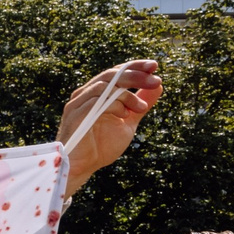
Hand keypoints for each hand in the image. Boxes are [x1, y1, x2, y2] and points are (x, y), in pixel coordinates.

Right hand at [59, 60, 159, 193]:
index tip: (155, 66)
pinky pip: (97, 101)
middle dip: (136, 75)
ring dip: (128, 94)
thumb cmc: (101, 146)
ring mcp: (78, 103)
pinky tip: (124, 115)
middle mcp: (86, 94)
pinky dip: (114, 105)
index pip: (117, 71)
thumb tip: (158, 86)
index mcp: (97, 93)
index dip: (135, 66)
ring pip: (105, 85)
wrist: (82, 168)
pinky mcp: (75, 115)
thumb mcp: (128, 122)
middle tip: (156, 81)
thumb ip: (140, 104)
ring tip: (141, 107)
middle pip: (112, 74)